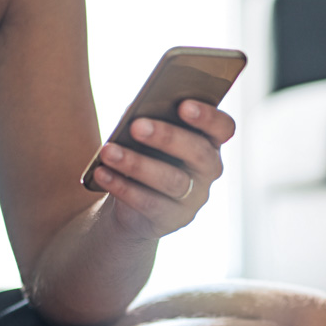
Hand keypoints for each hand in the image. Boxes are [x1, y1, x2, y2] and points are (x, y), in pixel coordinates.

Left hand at [91, 100, 235, 240]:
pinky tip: (102, 174)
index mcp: (210, 140)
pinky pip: (150, 204)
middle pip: (198, 153)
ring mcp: (195, 198)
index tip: (183, 105)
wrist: (133, 200)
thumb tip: (136, 112)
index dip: (208, 117)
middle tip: (136, 126)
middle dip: (167, 137)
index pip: (223, 127)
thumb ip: (150, 117)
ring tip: (108, 151)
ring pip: (172, 181)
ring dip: (137, 164)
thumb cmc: (144, 152)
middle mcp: (209, 170)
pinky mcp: (173, 220)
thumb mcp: (148, 132)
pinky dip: (123, 187)